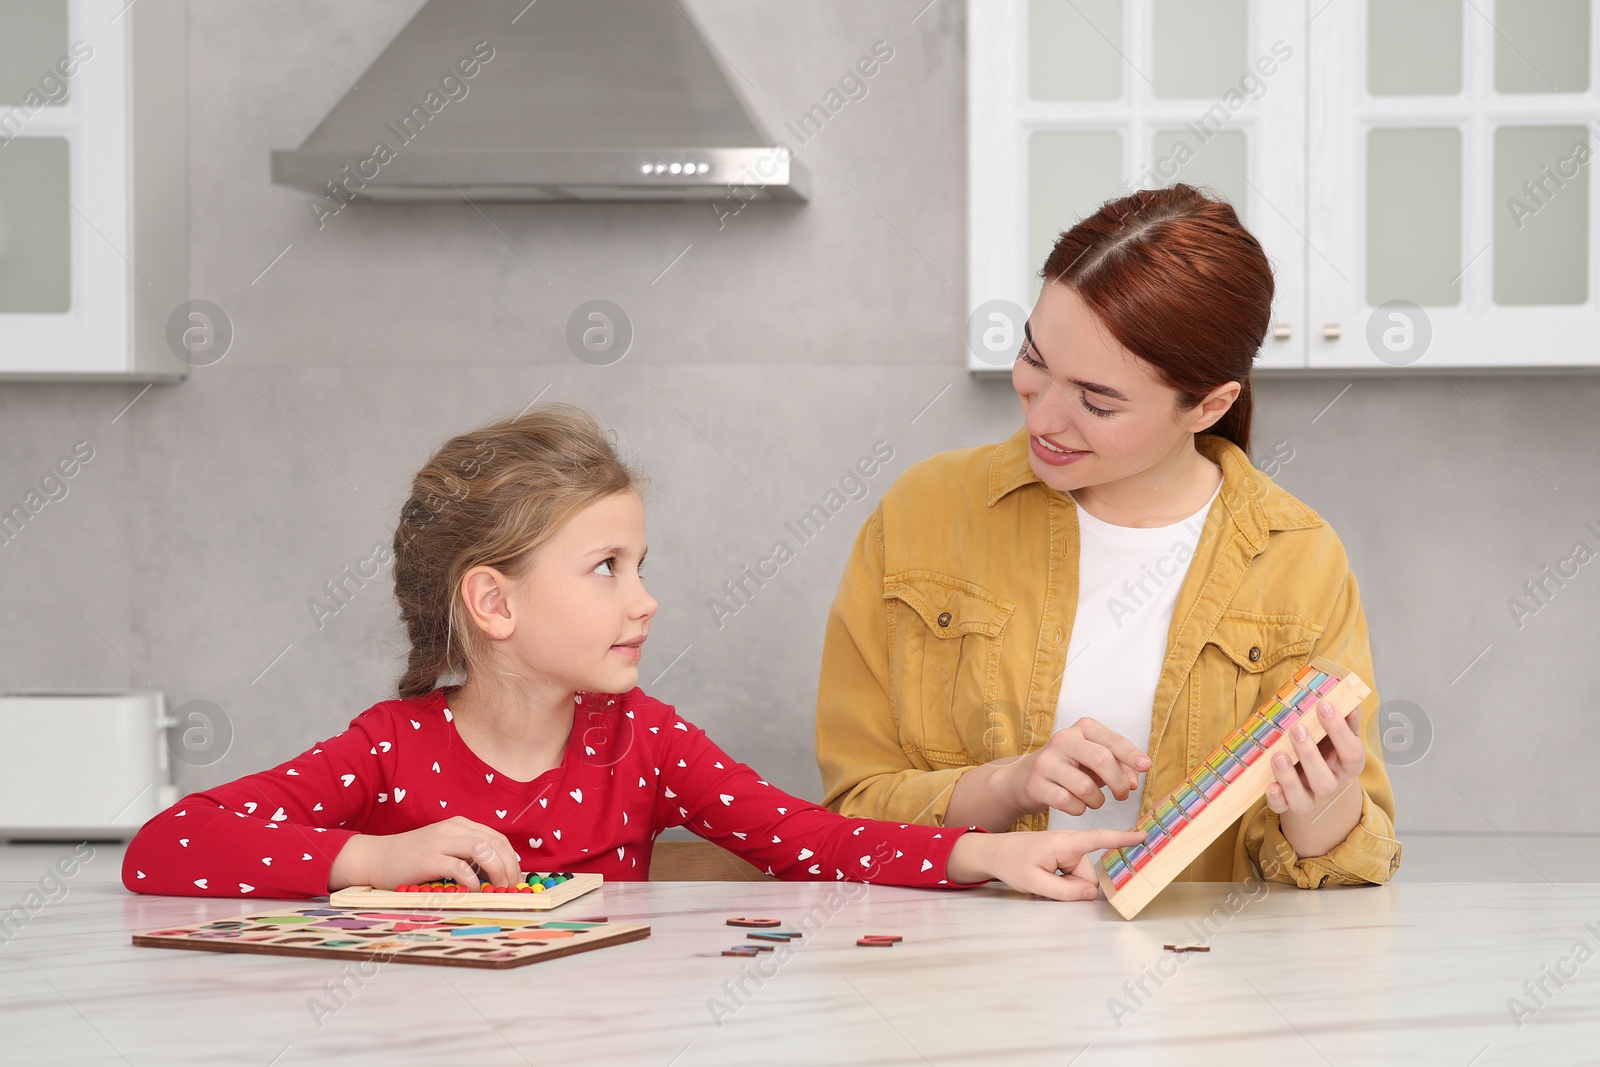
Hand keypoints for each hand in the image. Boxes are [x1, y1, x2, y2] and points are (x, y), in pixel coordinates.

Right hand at [329, 816, 521, 890]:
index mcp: (460, 825)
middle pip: (495, 843)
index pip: (498, 838)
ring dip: (497, 870)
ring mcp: (441, 842)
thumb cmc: (411, 858)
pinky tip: (474, 891)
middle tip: (511, 887)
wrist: (376, 857)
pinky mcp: (429, 858)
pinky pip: (461, 867)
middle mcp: (454, 828)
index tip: (515, 879)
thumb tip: (495, 875)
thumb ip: (466, 854)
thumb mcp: (443, 848)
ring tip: (498, 888)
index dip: (511, 859)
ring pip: (483, 850)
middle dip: (509, 866)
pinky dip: (473, 881)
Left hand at [945, 827, 1147, 900]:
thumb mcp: (1035, 883)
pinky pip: (1072, 873)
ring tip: (1041, 879)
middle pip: (1087, 872)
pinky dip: (1062, 880)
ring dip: (1065, 884)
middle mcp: (1068, 841)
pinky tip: (1044, 877)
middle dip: (1073, 885)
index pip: (1098, 839)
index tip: (1143, 836)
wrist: (993, 852)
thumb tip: (1092, 893)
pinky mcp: (1063, 853)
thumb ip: (1065, 891)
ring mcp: (1066, 847)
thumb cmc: (1011, 863)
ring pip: (1080, 875)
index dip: (1121, 839)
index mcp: (1063, 843)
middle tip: (1045, 885)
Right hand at [1006, 717, 1150, 816]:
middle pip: (1101, 760)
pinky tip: (1076, 804)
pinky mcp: (1036, 783)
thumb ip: (1119, 768)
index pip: (1112, 740)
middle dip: (1118, 782)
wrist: (1026, 777)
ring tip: (1094, 800)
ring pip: (1085, 787)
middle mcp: (1063, 739)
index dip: (1131, 754)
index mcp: (1083, 728)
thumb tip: (1133, 782)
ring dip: (1097, 801)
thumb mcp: (1096, 762)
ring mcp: (1047, 761)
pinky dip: (1079, 809)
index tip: (1146, 766)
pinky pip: (1068, 802)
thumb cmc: (1071, 768)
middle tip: (1123, 794)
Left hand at [1266, 701, 1364, 855]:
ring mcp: (1309, 796)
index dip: (1340, 731)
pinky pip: (1282, 809)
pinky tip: (1270, 785)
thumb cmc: (1326, 743)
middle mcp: (1330, 783)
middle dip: (1310, 755)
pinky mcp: (1288, 803)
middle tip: (1297, 729)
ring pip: (1304, 800)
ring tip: (1278, 755)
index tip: (1324, 705)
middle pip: (1325, 781)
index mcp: (1347, 764)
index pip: (1352, 753)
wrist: (1314, 772)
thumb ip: (1345, 716)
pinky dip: (1276, 799)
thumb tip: (1348, 695)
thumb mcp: (1338, 730)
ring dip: (1290, 779)